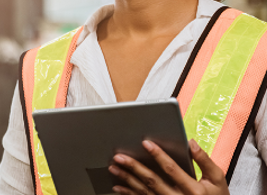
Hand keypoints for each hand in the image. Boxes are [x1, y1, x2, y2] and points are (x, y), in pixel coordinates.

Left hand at [108, 139, 229, 194]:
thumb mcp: (217, 180)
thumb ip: (204, 160)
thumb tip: (191, 142)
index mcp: (192, 189)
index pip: (171, 169)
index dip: (158, 155)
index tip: (145, 142)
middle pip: (152, 181)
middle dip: (134, 167)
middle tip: (119, 156)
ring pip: (144, 191)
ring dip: (127, 179)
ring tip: (114, 167)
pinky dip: (129, 193)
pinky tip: (118, 187)